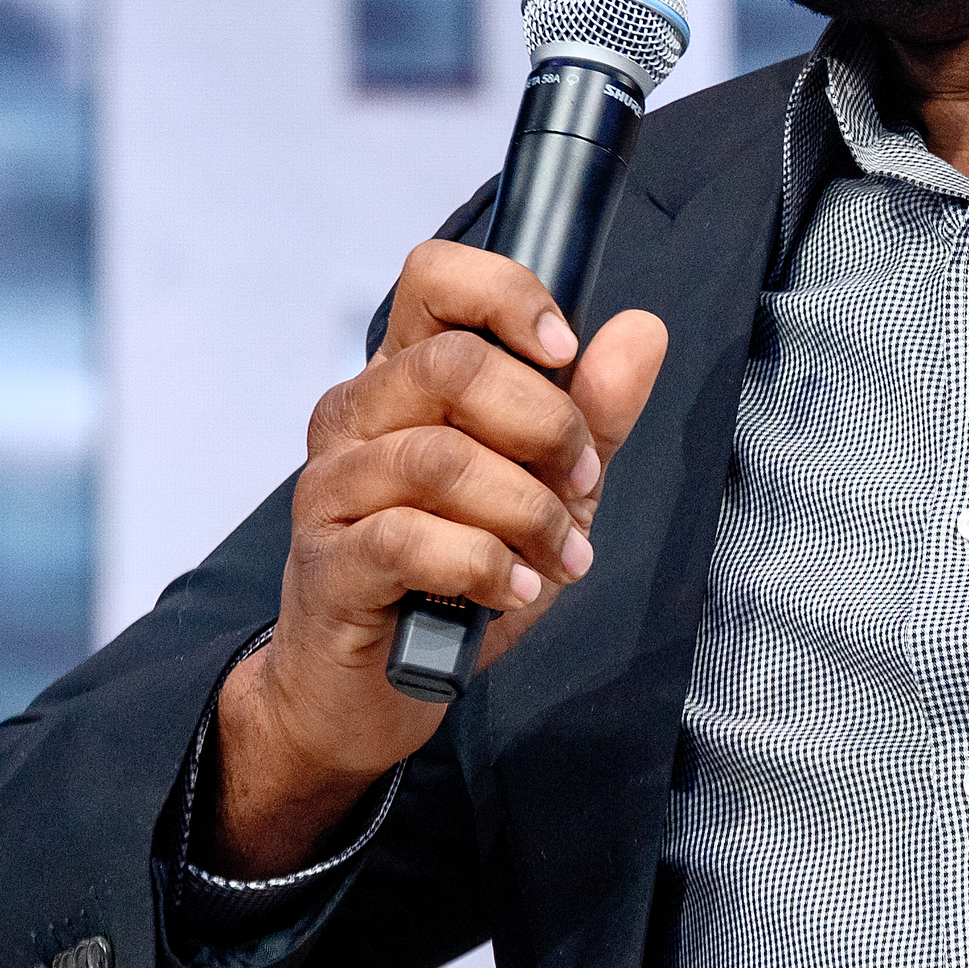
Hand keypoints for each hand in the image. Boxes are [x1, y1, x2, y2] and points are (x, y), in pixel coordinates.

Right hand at [215, 241, 666, 873]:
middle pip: (452, 365)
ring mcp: (331, 487)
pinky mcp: (326, 561)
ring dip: (526, 510)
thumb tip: (642, 330)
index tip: (567, 352)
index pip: (433, 278)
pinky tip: (512, 588)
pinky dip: (483, 564)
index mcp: (404, 376)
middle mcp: (355, 415)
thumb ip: (593, 412)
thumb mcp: (550, 489)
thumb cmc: (456, 577)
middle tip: (583, 486)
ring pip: (439, 458)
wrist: (377, 689)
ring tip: (559, 555)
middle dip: (546, 426)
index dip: (508, 295)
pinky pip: (410, 538)